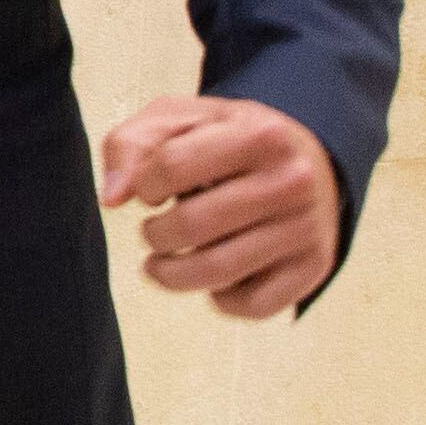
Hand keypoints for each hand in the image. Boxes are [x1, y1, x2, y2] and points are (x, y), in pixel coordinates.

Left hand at [101, 94, 341, 317]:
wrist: (309, 161)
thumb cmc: (231, 141)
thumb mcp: (182, 119)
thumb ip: (132, 144)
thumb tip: (111, 198)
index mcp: (260, 134)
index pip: (171, 166)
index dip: (144, 185)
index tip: (149, 192)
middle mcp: (292, 181)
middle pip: (191, 225)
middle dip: (154, 235)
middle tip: (154, 232)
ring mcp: (306, 228)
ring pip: (218, 272)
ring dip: (172, 275)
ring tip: (161, 263)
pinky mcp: (313, 267)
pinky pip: (252, 305)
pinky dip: (221, 299)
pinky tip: (214, 278)